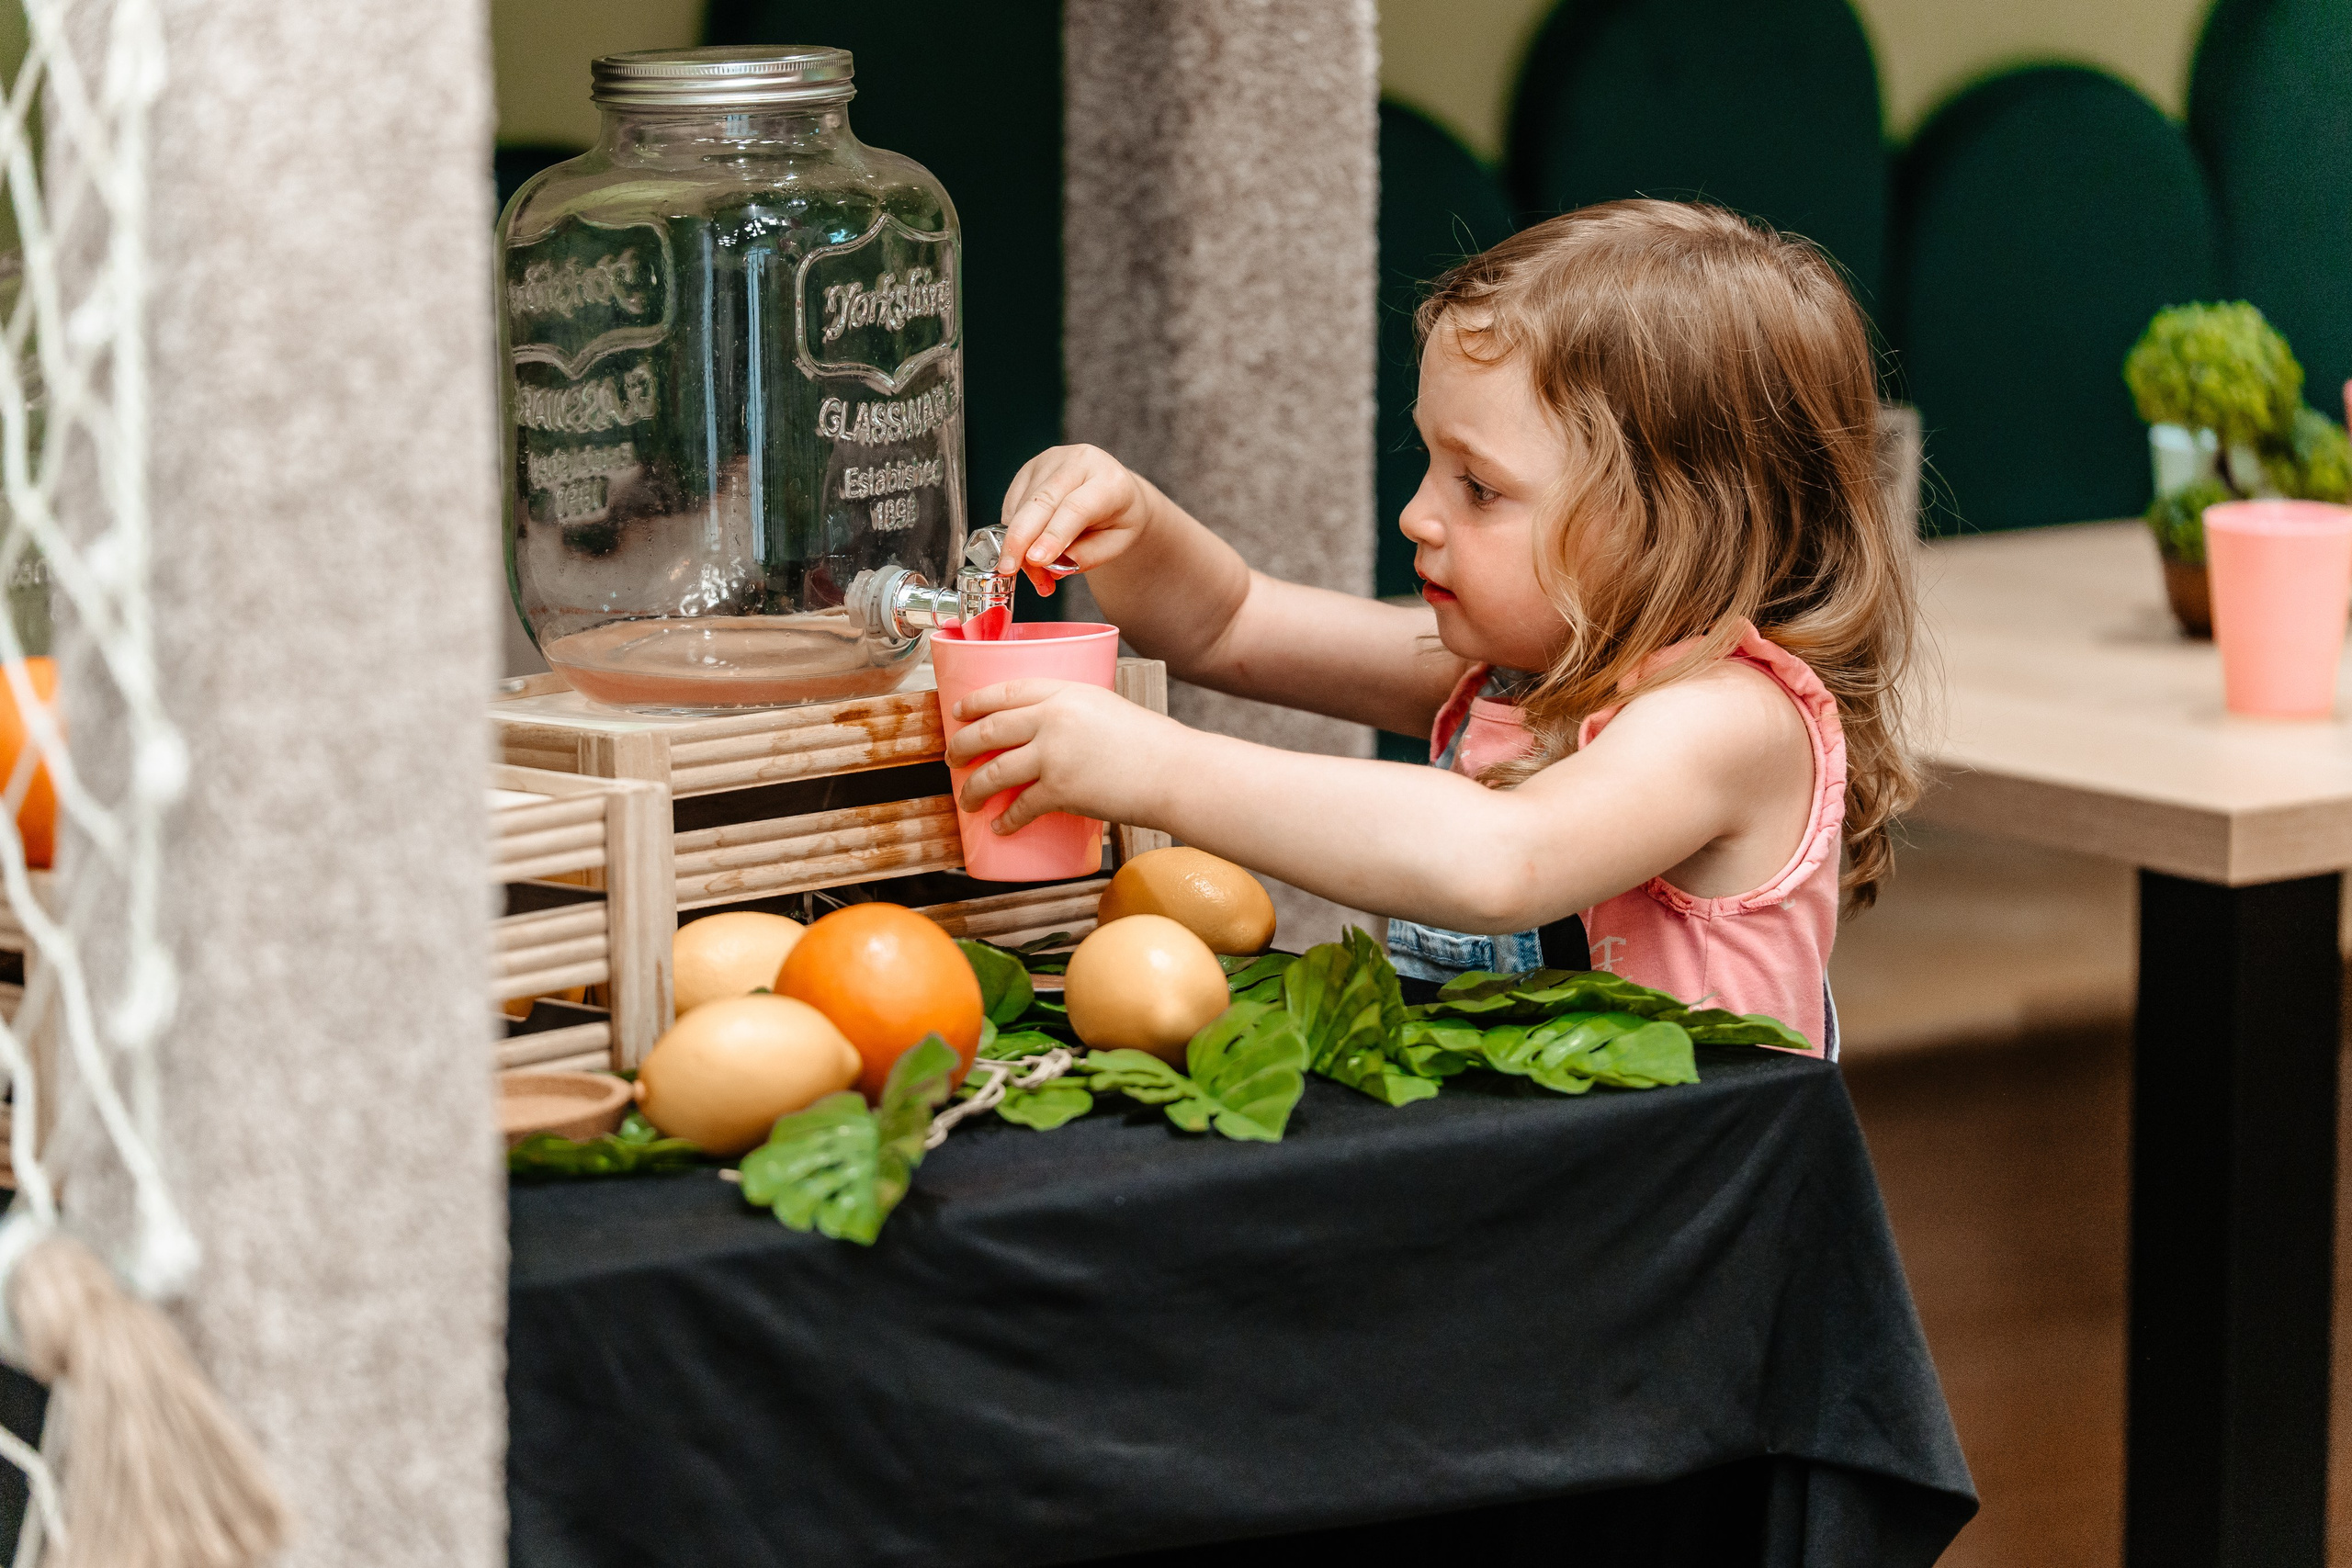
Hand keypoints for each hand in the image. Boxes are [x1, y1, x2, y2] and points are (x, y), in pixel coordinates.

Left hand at [946, 680, 1173, 832]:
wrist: (1176, 772)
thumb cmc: (1152, 745)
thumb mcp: (1109, 710)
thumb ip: (1075, 717)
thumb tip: (1049, 736)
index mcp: (1067, 692)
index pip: (1007, 690)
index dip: (976, 701)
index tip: (959, 712)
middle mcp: (1053, 718)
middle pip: (989, 729)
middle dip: (962, 746)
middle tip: (952, 758)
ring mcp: (1054, 754)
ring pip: (995, 771)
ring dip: (974, 789)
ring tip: (967, 800)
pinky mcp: (1061, 789)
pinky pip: (1021, 806)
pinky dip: (1007, 820)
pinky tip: (1000, 827)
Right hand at [998, 444, 1163, 595]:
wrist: (1116, 489)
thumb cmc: (1118, 518)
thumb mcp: (1117, 543)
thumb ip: (1087, 556)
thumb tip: (1051, 567)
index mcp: (1110, 480)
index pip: (1076, 507)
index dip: (1053, 534)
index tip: (1036, 560)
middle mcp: (1080, 462)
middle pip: (1042, 500)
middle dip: (1021, 537)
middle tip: (1009, 569)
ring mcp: (1052, 460)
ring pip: (1023, 505)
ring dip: (1019, 543)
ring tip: (1034, 572)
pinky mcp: (1031, 467)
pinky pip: (1013, 503)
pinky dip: (1013, 532)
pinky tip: (1028, 549)